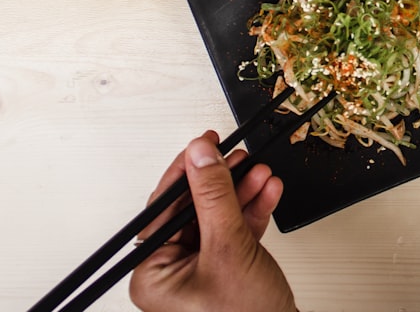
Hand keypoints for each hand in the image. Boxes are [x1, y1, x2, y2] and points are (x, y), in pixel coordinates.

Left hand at [129, 132, 295, 311]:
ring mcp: (200, 273)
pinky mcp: (226, 271)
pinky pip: (234, 232)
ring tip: (259, 173)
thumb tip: (200, 155)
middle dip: (223, 181)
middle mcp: (172, 274)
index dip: (187, 172)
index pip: (165, 209)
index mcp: (154, 274)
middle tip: (237, 155)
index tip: (204, 144)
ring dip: (242, 192)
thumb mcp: (228, 247)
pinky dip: (252, 211)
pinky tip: (265, 192)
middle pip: (194, 209)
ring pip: (218, 217)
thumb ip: (213, 196)